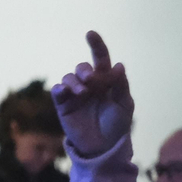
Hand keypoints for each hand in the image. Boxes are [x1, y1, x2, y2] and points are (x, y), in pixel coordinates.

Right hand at [51, 31, 133, 157]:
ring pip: (69, 76)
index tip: (90, 34)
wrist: (104, 147)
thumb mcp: (124, 105)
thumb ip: (121, 86)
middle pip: (83, 67)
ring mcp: (75, 93)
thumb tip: (119, 65)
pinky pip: (58, 90)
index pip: (101, 60)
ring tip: (83, 92)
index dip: (96, 46)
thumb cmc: (117, 125)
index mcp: (106, 81)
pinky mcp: (63, 104)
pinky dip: (61, 88)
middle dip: (86, 70)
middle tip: (91, 79)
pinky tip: (66, 92)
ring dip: (75, 81)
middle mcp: (89, 84)